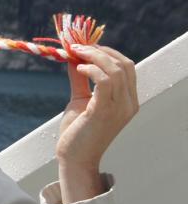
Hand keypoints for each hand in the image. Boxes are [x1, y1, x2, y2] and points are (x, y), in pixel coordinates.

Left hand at [55, 44, 138, 202]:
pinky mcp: (104, 112)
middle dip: (101, 50)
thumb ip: (80, 78)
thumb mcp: (81, 98)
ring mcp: (120, 108)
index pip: (127, 67)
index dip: (107, 52)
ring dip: (94, 56)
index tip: (85, 45)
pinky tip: (78, 68)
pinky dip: (91, 70)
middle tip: (77, 46)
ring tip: (75, 53)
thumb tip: (73, 57)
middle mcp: (129, 104)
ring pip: (116, 70)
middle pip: (124, 65)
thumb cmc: (78, 130)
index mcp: (128, 100)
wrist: (74, 158)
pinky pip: (105, 82)